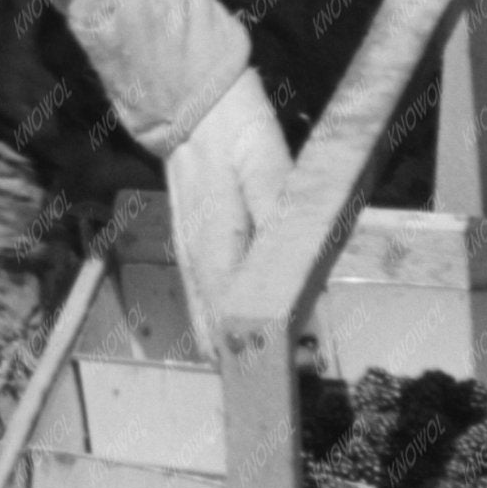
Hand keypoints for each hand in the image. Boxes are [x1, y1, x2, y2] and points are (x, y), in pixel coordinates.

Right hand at [164, 65, 292, 357]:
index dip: (259, 353)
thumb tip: (294, 266)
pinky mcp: (194, 248)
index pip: (234, 320)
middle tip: (283, 383)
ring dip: (235, 346)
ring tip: (268, 369)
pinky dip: (225, 323)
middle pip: (217, 333)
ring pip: (209, 319)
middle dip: (247, 361)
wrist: (192, 104)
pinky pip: (207, 299)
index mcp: (216, 248)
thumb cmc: (236, 133)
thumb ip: (278, 216)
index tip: (286, 375)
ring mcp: (191, 257)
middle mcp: (198, 263)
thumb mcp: (267, 165)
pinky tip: (242, 332)